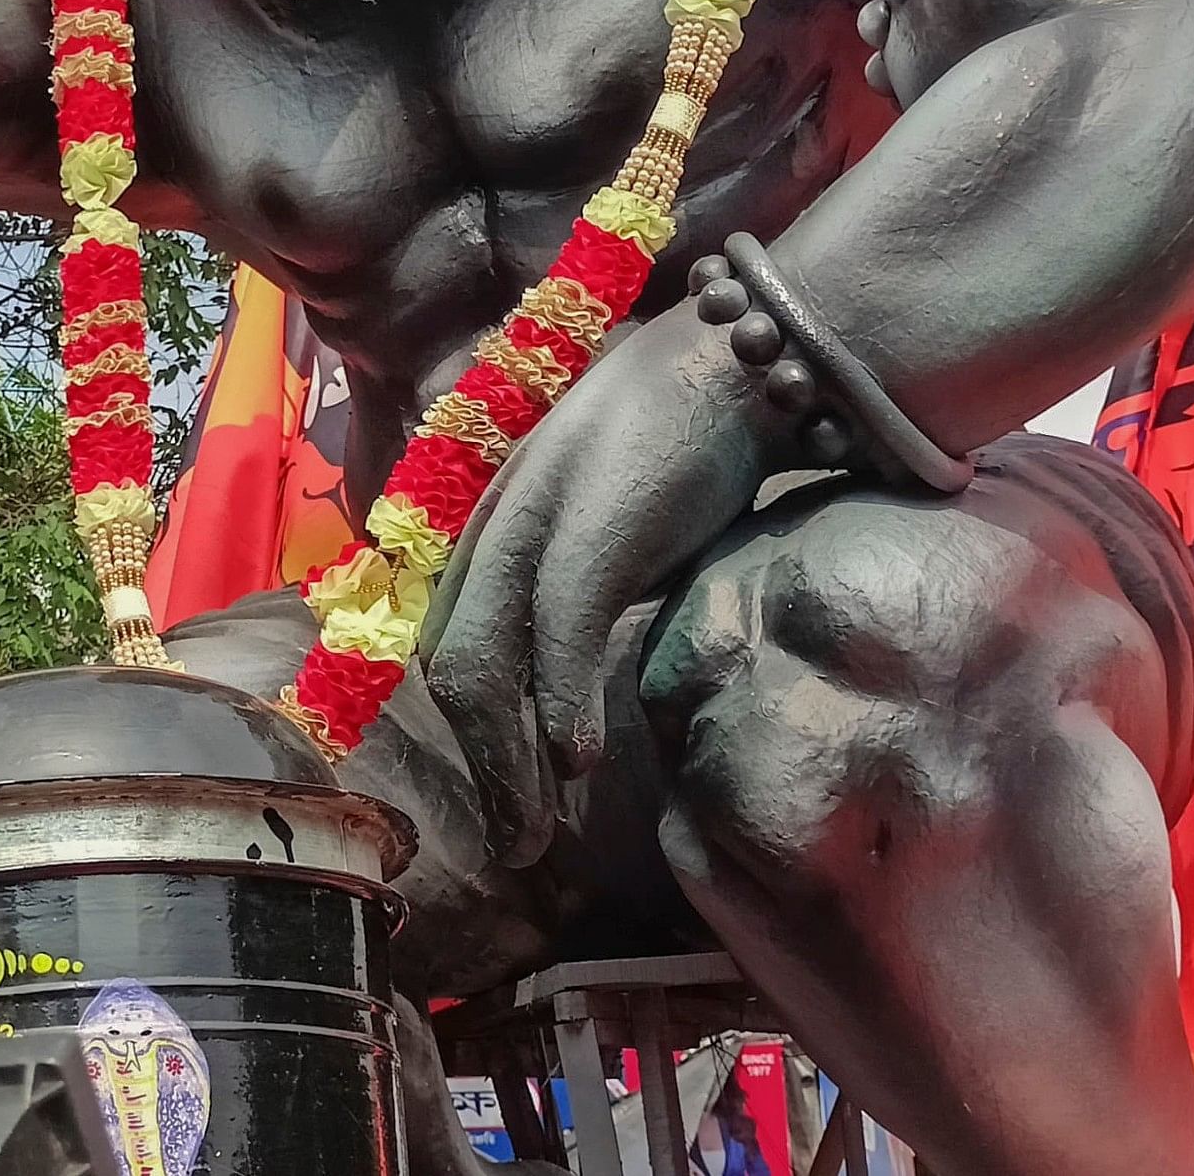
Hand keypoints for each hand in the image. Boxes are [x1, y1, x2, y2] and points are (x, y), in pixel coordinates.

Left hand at [420, 311, 773, 867]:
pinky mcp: (591, 527)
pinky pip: (556, 633)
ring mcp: (536, 517)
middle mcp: (495, 512)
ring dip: (510, 761)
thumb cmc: (692, 432)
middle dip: (481, 763)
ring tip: (533, 831)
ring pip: (487, 660)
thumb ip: (583, 572)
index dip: (462, 722)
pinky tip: (578, 763)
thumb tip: (577, 659)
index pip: (446, 632)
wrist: (747, 354)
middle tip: (513, 841)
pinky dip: (561, 707)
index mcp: (495, 510)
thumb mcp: (615, 510)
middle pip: (452, 660)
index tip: (492, 790)